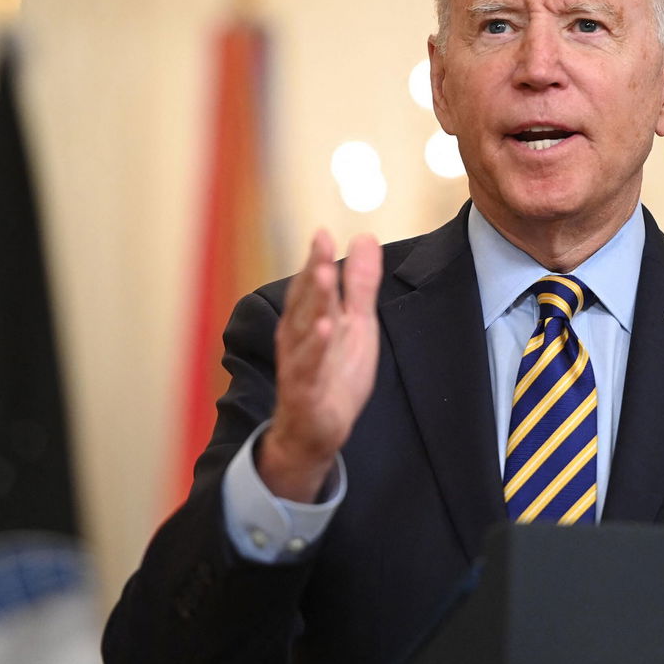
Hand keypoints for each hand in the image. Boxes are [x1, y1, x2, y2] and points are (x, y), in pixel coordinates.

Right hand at [258, 230, 382, 501]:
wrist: (318, 430)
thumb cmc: (334, 374)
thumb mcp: (355, 324)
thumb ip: (360, 284)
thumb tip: (365, 237)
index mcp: (308, 318)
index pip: (311, 283)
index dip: (316, 258)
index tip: (324, 233)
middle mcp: (298, 337)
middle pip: (307, 300)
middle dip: (314, 270)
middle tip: (322, 243)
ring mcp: (300, 364)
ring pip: (305, 329)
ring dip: (314, 302)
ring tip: (324, 277)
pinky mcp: (305, 391)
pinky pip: (308, 367)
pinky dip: (315, 349)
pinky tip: (325, 329)